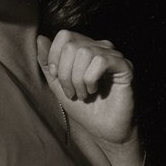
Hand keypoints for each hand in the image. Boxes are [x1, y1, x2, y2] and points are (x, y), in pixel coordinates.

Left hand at [37, 30, 134, 145]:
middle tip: (70, 92)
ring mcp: (114, 56)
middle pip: (72, 45)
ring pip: (85, 53)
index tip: (55, 77)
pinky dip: (90, 79)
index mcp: (85, 47)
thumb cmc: (82, 107)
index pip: (64, 35)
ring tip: (82, 94)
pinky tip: (93, 90)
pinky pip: (101, 61)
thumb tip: (40, 38)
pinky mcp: (125, 67)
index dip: (54, 56)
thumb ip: (47, 63)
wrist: (102, 130)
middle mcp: (100, 47)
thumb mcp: (57, 84)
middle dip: (65, 73)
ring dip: (77, 79)